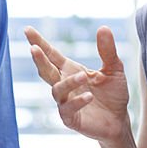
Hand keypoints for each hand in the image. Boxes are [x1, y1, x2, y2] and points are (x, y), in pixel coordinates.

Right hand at [24, 25, 130, 142]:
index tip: (27, 30)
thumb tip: (103, 27)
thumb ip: (107, 50)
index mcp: (70, 69)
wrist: (119, 120)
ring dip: (68, 82)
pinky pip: (67, 109)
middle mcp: (64, 84)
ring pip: (57, 90)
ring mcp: (65, 102)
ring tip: (83, 76)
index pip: (51, 54)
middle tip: (33, 48)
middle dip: (39, 59)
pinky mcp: (71, 118)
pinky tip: (89, 97)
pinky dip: (77, 102)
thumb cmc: (113, 93)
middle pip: (46, 70)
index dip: (39, 42)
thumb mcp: (114, 68)